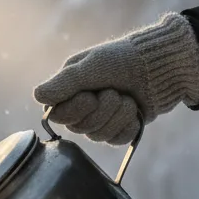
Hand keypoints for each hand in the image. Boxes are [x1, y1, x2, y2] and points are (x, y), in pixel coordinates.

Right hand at [33, 12, 198, 144]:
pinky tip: (135, 111)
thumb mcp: (91, 65)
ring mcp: (101, 119)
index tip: (90, 95)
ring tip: (128, 98)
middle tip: (114, 91)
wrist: (161, 66)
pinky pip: (117, 139)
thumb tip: (37, 96)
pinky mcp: (119, 129)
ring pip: (98, 135)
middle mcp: (81, 106)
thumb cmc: (123, 59)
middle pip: (79, 127)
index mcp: (69, 89)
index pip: (57, 115)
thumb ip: (64, 83)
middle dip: (102, 109)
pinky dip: (128, 124)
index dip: (74, 109)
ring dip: (118, 115)